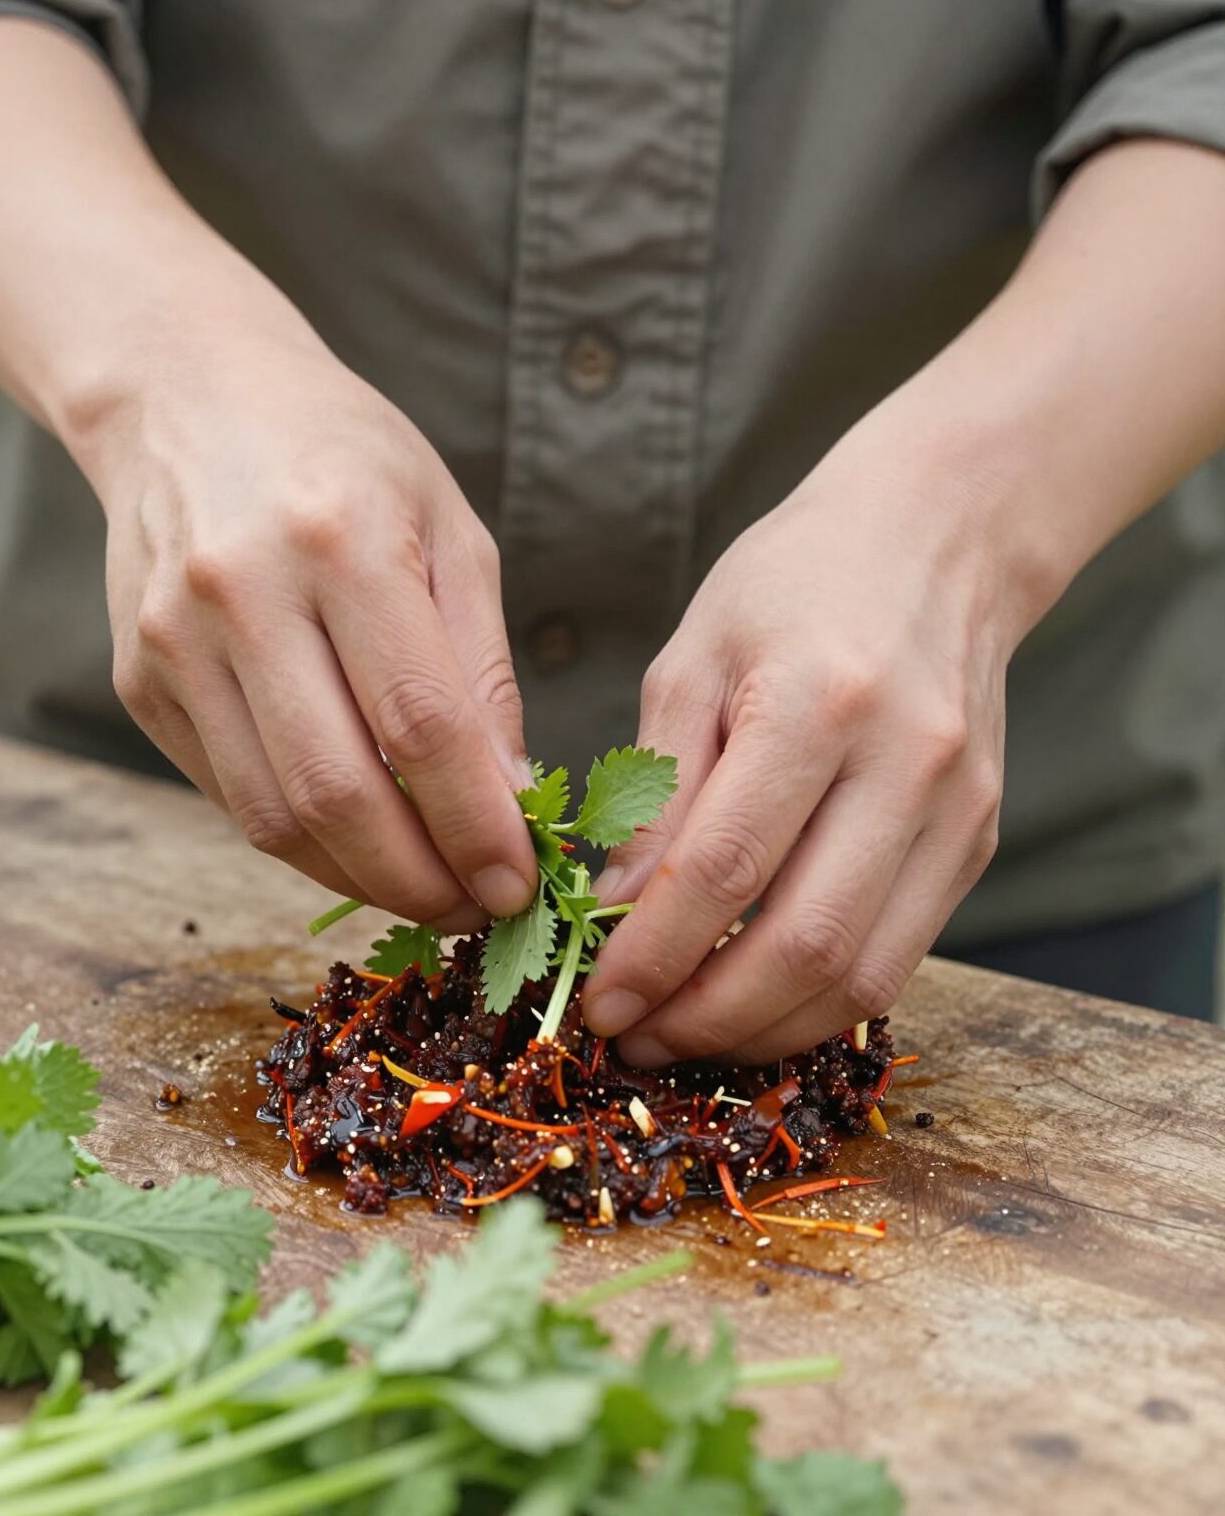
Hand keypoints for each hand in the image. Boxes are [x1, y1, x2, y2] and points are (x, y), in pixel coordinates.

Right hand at [78, 319, 537, 929]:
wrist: (187, 400)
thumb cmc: (344, 457)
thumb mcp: (449, 529)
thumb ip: (480, 669)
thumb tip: (509, 800)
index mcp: (341, 539)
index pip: (420, 725)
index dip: (477, 826)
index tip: (521, 884)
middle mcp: (242, 593)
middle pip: (336, 791)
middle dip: (419, 879)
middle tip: (474, 910)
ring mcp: (175, 643)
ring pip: (272, 816)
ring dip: (359, 880)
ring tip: (424, 891)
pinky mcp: (140, 682)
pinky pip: (228, 798)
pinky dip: (301, 843)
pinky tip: (355, 845)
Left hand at [581, 415, 1045, 1063]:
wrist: (937, 540)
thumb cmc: (792, 585)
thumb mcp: (692, 659)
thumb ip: (654, 788)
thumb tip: (608, 908)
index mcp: (817, 701)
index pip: (724, 867)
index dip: (652, 953)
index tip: (599, 1003)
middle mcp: (907, 762)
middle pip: (805, 944)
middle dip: (706, 1017)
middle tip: (635, 1038)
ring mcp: (959, 809)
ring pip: (863, 975)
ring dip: (765, 1030)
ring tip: (687, 1035)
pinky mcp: (979, 839)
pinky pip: (898, 955)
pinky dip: (820, 1000)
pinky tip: (755, 1000)